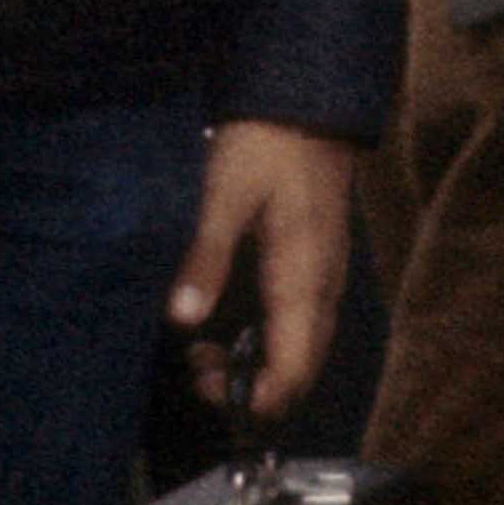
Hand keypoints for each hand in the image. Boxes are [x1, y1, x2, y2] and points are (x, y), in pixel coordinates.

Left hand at [170, 120, 363, 417]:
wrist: (305, 106)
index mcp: (304, 279)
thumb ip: (206, 258)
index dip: (252, 398)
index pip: (293, 371)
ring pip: (298, 351)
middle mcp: (322, 290)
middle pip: (299, 371)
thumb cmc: (265, 148)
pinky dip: (260, 342)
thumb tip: (182, 321)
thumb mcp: (225, 198)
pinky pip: (295, 328)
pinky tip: (220, 322)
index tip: (203, 381)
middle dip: (246, 386)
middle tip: (192, 363)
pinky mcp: (313, 270)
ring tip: (198, 347)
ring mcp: (322, 280)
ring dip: (251, 364)